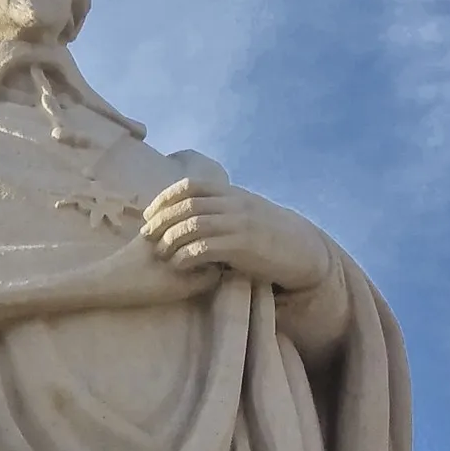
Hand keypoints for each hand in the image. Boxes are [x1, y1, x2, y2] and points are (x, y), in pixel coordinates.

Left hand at [140, 179, 330, 293]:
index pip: (191, 186)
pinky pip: (206, 248)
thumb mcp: (247, 212)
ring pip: (193, 225)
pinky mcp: (243, 247)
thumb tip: (193, 208)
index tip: (149, 214)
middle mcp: (235, 204)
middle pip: (187, 205)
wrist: (302, 251)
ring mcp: (240, 224)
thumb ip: (223, 208)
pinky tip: (179, 264)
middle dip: (162, 220)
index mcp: (233, 194)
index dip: (165, 198)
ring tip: (160, 253)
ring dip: (171, 239)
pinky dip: (187, 256)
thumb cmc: (270, 235)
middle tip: (146, 236)